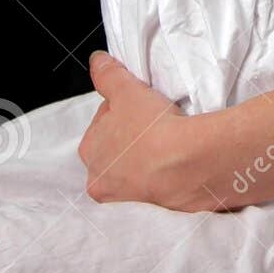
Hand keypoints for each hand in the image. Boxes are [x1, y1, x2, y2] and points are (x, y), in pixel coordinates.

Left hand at [78, 51, 223, 210]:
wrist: (184, 166)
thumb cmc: (149, 129)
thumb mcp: (125, 90)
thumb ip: (107, 75)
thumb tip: (96, 61)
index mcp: (89, 151)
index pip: (103, 123)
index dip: (123, 110)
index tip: (141, 106)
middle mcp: (101, 180)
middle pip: (116, 150)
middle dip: (131, 138)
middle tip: (154, 125)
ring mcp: (125, 199)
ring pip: (134, 171)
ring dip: (146, 159)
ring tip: (167, 144)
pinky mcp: (151, 211)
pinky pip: (153, 188)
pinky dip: (161, 177)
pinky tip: (174, 164)